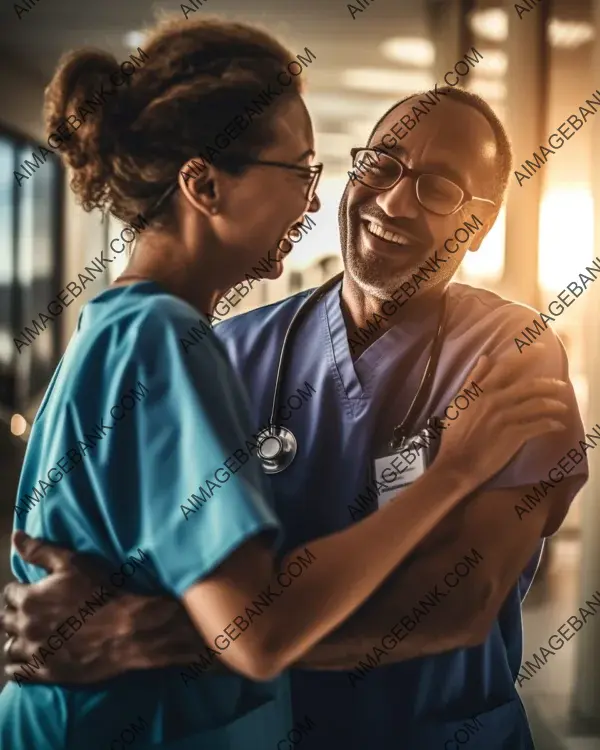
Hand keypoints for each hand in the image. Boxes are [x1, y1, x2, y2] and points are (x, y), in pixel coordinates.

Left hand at [1, 531, 141, 683]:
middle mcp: (25, 626)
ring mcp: (34, 652)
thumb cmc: (101, 592)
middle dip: (14, 614)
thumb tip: (15, 537)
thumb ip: (40, 551)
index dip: (19, 590)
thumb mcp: (73, 563)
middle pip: (4, 620)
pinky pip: (17, 672)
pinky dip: (17, 665)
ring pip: (9, 647)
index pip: (9, 593)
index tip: (31, 590)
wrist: (126, 630)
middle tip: (31, 611)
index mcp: (29, 598)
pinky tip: (26, 659)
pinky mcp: (45, 673)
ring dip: (15, 639)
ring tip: (28, 635)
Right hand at [434, 343, 568, 488]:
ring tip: (562, 406)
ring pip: (537, 405)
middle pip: (529, 385)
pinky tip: (557, 425)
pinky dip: (551, 424)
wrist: (456, 462)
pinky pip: (538, 426)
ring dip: (554, 404)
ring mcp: (506, 418)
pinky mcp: (514, 436)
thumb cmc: (455, 433)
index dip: (526, 355)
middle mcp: (495, 400)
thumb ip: (473, 379)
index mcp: (482, 390)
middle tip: (561, 383)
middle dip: (549, 383)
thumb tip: (485, 358)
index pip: (507, 365)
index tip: (540, 348)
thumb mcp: (460, 402)